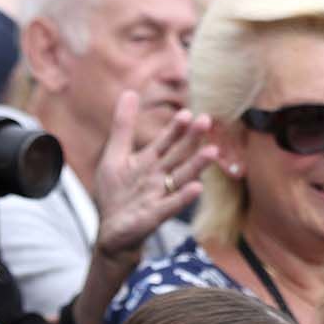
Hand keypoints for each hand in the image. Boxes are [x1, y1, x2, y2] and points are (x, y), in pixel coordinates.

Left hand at [93, 92, 216, 266]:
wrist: (111, 230)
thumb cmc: (116, 194)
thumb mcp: (115, 155)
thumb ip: (123, 126)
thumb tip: (130, 92)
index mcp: (150, 162)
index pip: (166, 141)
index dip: (175, 128)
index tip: (187, 113)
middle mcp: (159, 177)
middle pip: (178, 155)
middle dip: (191, 139)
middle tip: (207, 120)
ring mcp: (160, 195)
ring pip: (181, 177)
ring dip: (197, 165)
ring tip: (213, 151)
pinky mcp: (155, 215)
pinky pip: (172, 204)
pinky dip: (184, 197)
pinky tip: (197, 188)